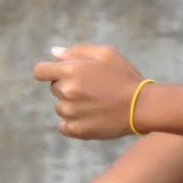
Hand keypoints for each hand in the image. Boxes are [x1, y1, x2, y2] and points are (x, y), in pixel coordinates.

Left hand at [31, 44, 145, 139]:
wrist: (142, 106)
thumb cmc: (125, 77)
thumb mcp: (106, 54)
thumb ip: (77, 51)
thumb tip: (54, 53)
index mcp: (70, 70)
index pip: (40, 71)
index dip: (47, 71)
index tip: (58, 74)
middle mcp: (66, 92)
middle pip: (54, 88)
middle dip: (67, 86)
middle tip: (91, 88)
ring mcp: (70, 113)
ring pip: (60, 107)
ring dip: (71, 105)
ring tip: (95, 103)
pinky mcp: (76, 130)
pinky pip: (64, 126)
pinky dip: (73, 122)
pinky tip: (90, 117)